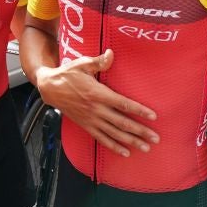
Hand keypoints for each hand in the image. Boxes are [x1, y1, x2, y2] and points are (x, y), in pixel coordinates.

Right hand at [35, 50, 157, 156]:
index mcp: (98, 93)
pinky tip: (125, 153)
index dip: (139, 111)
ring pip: (115, 133)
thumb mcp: (82, 64)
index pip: (123, 104)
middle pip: (123, 122)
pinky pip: (102, 139)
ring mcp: (91, 120)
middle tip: (155, 138)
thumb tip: (111, 53)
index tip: (153, 116)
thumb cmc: (68, 74)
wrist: (50, 89)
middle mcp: (97, 109)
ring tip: (145, 148)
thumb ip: (99, 61)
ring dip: (131, 141)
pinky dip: (114, 146)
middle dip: (140, 131)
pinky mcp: (86, 126)